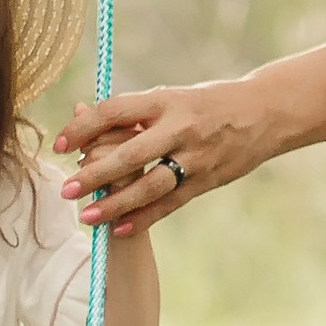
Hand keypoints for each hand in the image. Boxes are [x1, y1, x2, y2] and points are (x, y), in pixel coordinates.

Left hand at [55, 75, 286, 227]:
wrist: (265, 113)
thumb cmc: (208, 103)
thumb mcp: (172, 97)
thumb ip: (134, 112)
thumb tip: (84, 117)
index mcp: (166, 100)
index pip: (115, 112)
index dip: (84, 128)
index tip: (60, 144)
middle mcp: (180, 128)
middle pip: (129, 154)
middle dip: (94, 174)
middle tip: (66, 189)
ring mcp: (195, 157)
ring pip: (149, 185)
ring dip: (115, 203)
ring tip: (87, 217)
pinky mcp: (207, 180)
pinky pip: (170, 203)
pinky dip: (144, 217)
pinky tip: (120, 229)